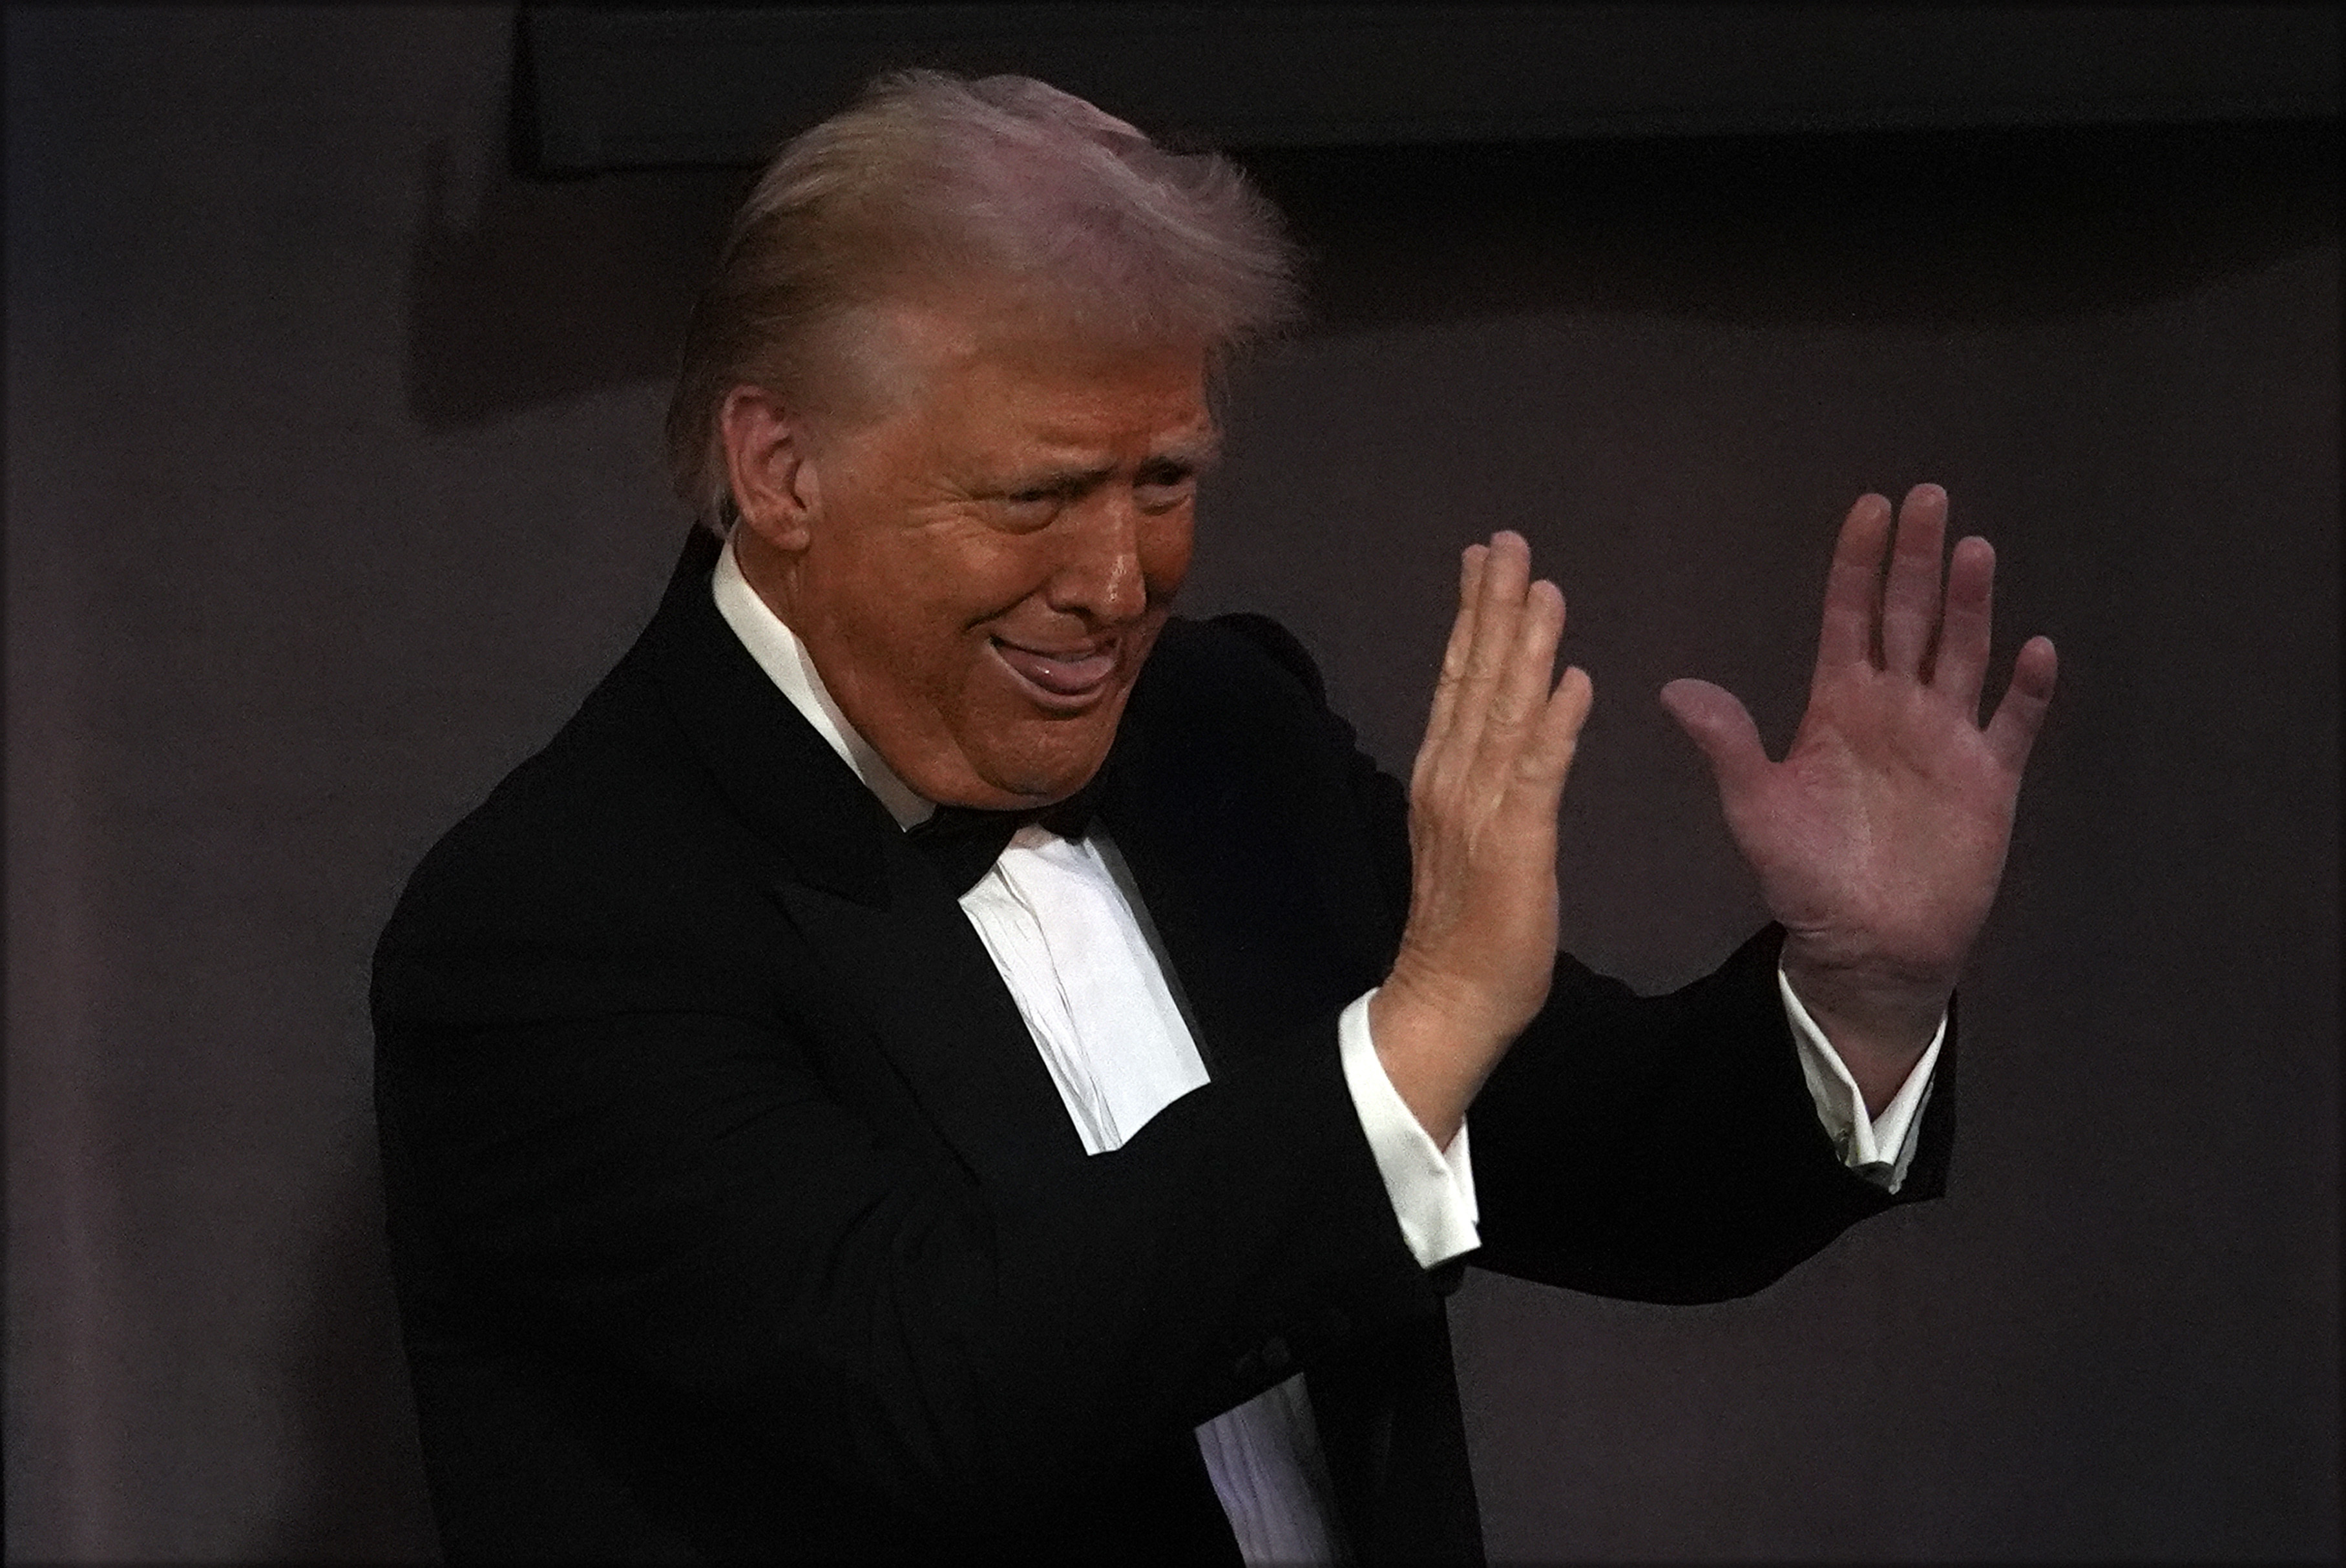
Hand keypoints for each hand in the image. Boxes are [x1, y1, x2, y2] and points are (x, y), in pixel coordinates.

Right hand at [1372, 532, 1593, 1145]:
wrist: (1446, 1000)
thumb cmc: (1466, 930)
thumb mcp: (1470, 838)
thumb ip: (1482, 781)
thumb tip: (1502, 726)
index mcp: (1443, 776)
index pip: (1458, 680)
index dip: (1472, 616)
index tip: (1484, 560)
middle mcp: (1452, 779)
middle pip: (1474, 678)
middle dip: (1492, 606)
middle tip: (1507, 541)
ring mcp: (1480, 809)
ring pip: (1504, 711)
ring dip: (1524, 646)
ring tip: (1545, 587)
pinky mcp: (1516, 843)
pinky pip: (1538, 773)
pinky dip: (1555, 724)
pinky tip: (1575, 679)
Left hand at [1660, 485, 2055, 1109]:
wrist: (1863, 945)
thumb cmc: (1806, 877)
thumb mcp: (1755, 808)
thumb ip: (1727, 745)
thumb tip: (1673, 689)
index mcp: (1838, 705)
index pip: (1848, 617)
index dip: (1856, 565)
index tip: (1866, 508)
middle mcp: (1896, 709)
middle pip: (1910, 617)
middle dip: (1917, 559)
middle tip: (1927, 497)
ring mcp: (1946, 740)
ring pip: (1962, 654)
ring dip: (1970, 604)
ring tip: (1975, 549)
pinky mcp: (1988, 780)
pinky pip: (2012, 725)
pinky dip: (2025, 691)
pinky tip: (2036, 649)